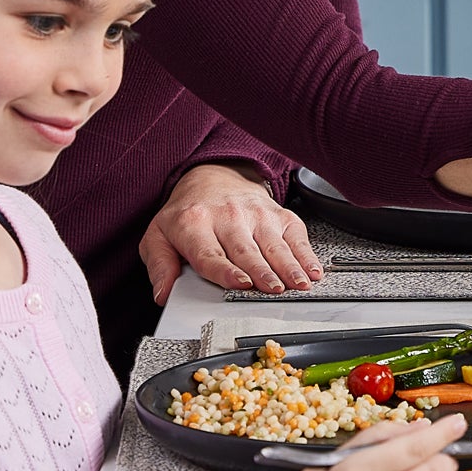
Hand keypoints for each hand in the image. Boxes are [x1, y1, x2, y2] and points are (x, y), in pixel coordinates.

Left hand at [141, 161, 321, 301]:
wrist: (213, 176)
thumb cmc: (188, 214)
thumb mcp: (159, 236)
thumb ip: (160, 266)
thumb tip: (163, 294)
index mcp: (194, 223)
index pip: (210, 253)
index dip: (226, 270)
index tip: (240, 283)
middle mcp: (228, 216)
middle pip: (247, 250)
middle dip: (263, 272)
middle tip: (273, 290)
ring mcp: (256, 214)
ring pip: (274, 244)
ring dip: (289, 265)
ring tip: (298, 283)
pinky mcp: (277, 213)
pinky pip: (295, 234)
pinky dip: (306, 254)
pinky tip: (312, 269)